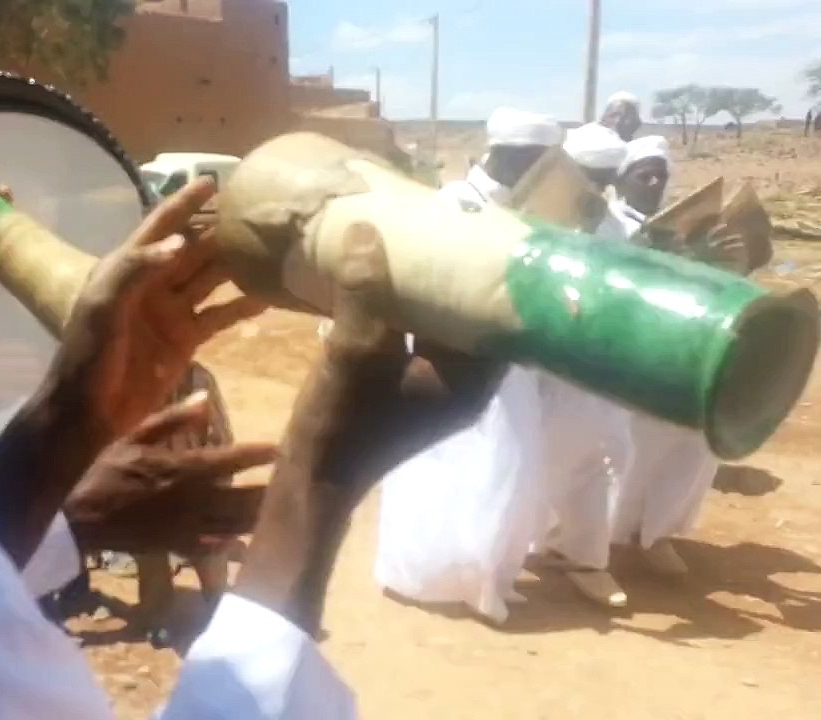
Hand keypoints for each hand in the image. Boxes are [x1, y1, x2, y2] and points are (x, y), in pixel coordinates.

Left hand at [48, 177, 266, 439]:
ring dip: (237, 264)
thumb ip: (136, 268)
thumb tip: (181, 242)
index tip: (213, 180)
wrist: (89, 410)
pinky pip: (219, 315)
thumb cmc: (88, 354)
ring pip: (211, 278)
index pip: (161, 225)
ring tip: (272, 248)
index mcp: (128, 266)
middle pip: (194, 248)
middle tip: (260, 214)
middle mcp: (153, 282)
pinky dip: (242, 306)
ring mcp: (171, 311)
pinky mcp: (186, 339)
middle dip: (222, 229)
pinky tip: (269, 297)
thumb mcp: (103, 304)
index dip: (184, 202)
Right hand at [64, 391, 275, 554]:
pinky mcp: (177, 546)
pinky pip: (213, 549)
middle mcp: (191, 498)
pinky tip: (250, 546)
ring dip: (259, 519)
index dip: (259, 455)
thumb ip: (171, 419)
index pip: (231, 460)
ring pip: (234, 524)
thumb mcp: (133, 436)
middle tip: (298, 487)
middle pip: (242, 497)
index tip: (282, 450)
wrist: (79, 519)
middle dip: (271, 492)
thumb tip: (204, 399)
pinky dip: (233, 548)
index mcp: (181, 467)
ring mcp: (186, 526)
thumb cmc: (104, 472)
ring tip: (285, 514)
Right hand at [304, 222, 504, 500]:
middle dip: (470, 276)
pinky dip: (418, 308)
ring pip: (451, 326)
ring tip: (433, 237)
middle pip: (480, 319)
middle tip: (462, 222)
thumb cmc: (343, 424)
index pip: (508, 321)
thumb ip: (364, 293)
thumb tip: (368, 228)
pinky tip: (398, 273)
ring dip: (442, 290)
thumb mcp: (353, 352)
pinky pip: (425, 335)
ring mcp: (436, 386)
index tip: (495, 232)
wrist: (313, 478)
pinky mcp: (410, 384)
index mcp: (468, 381)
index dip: (503, 278)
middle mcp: (463, 384)